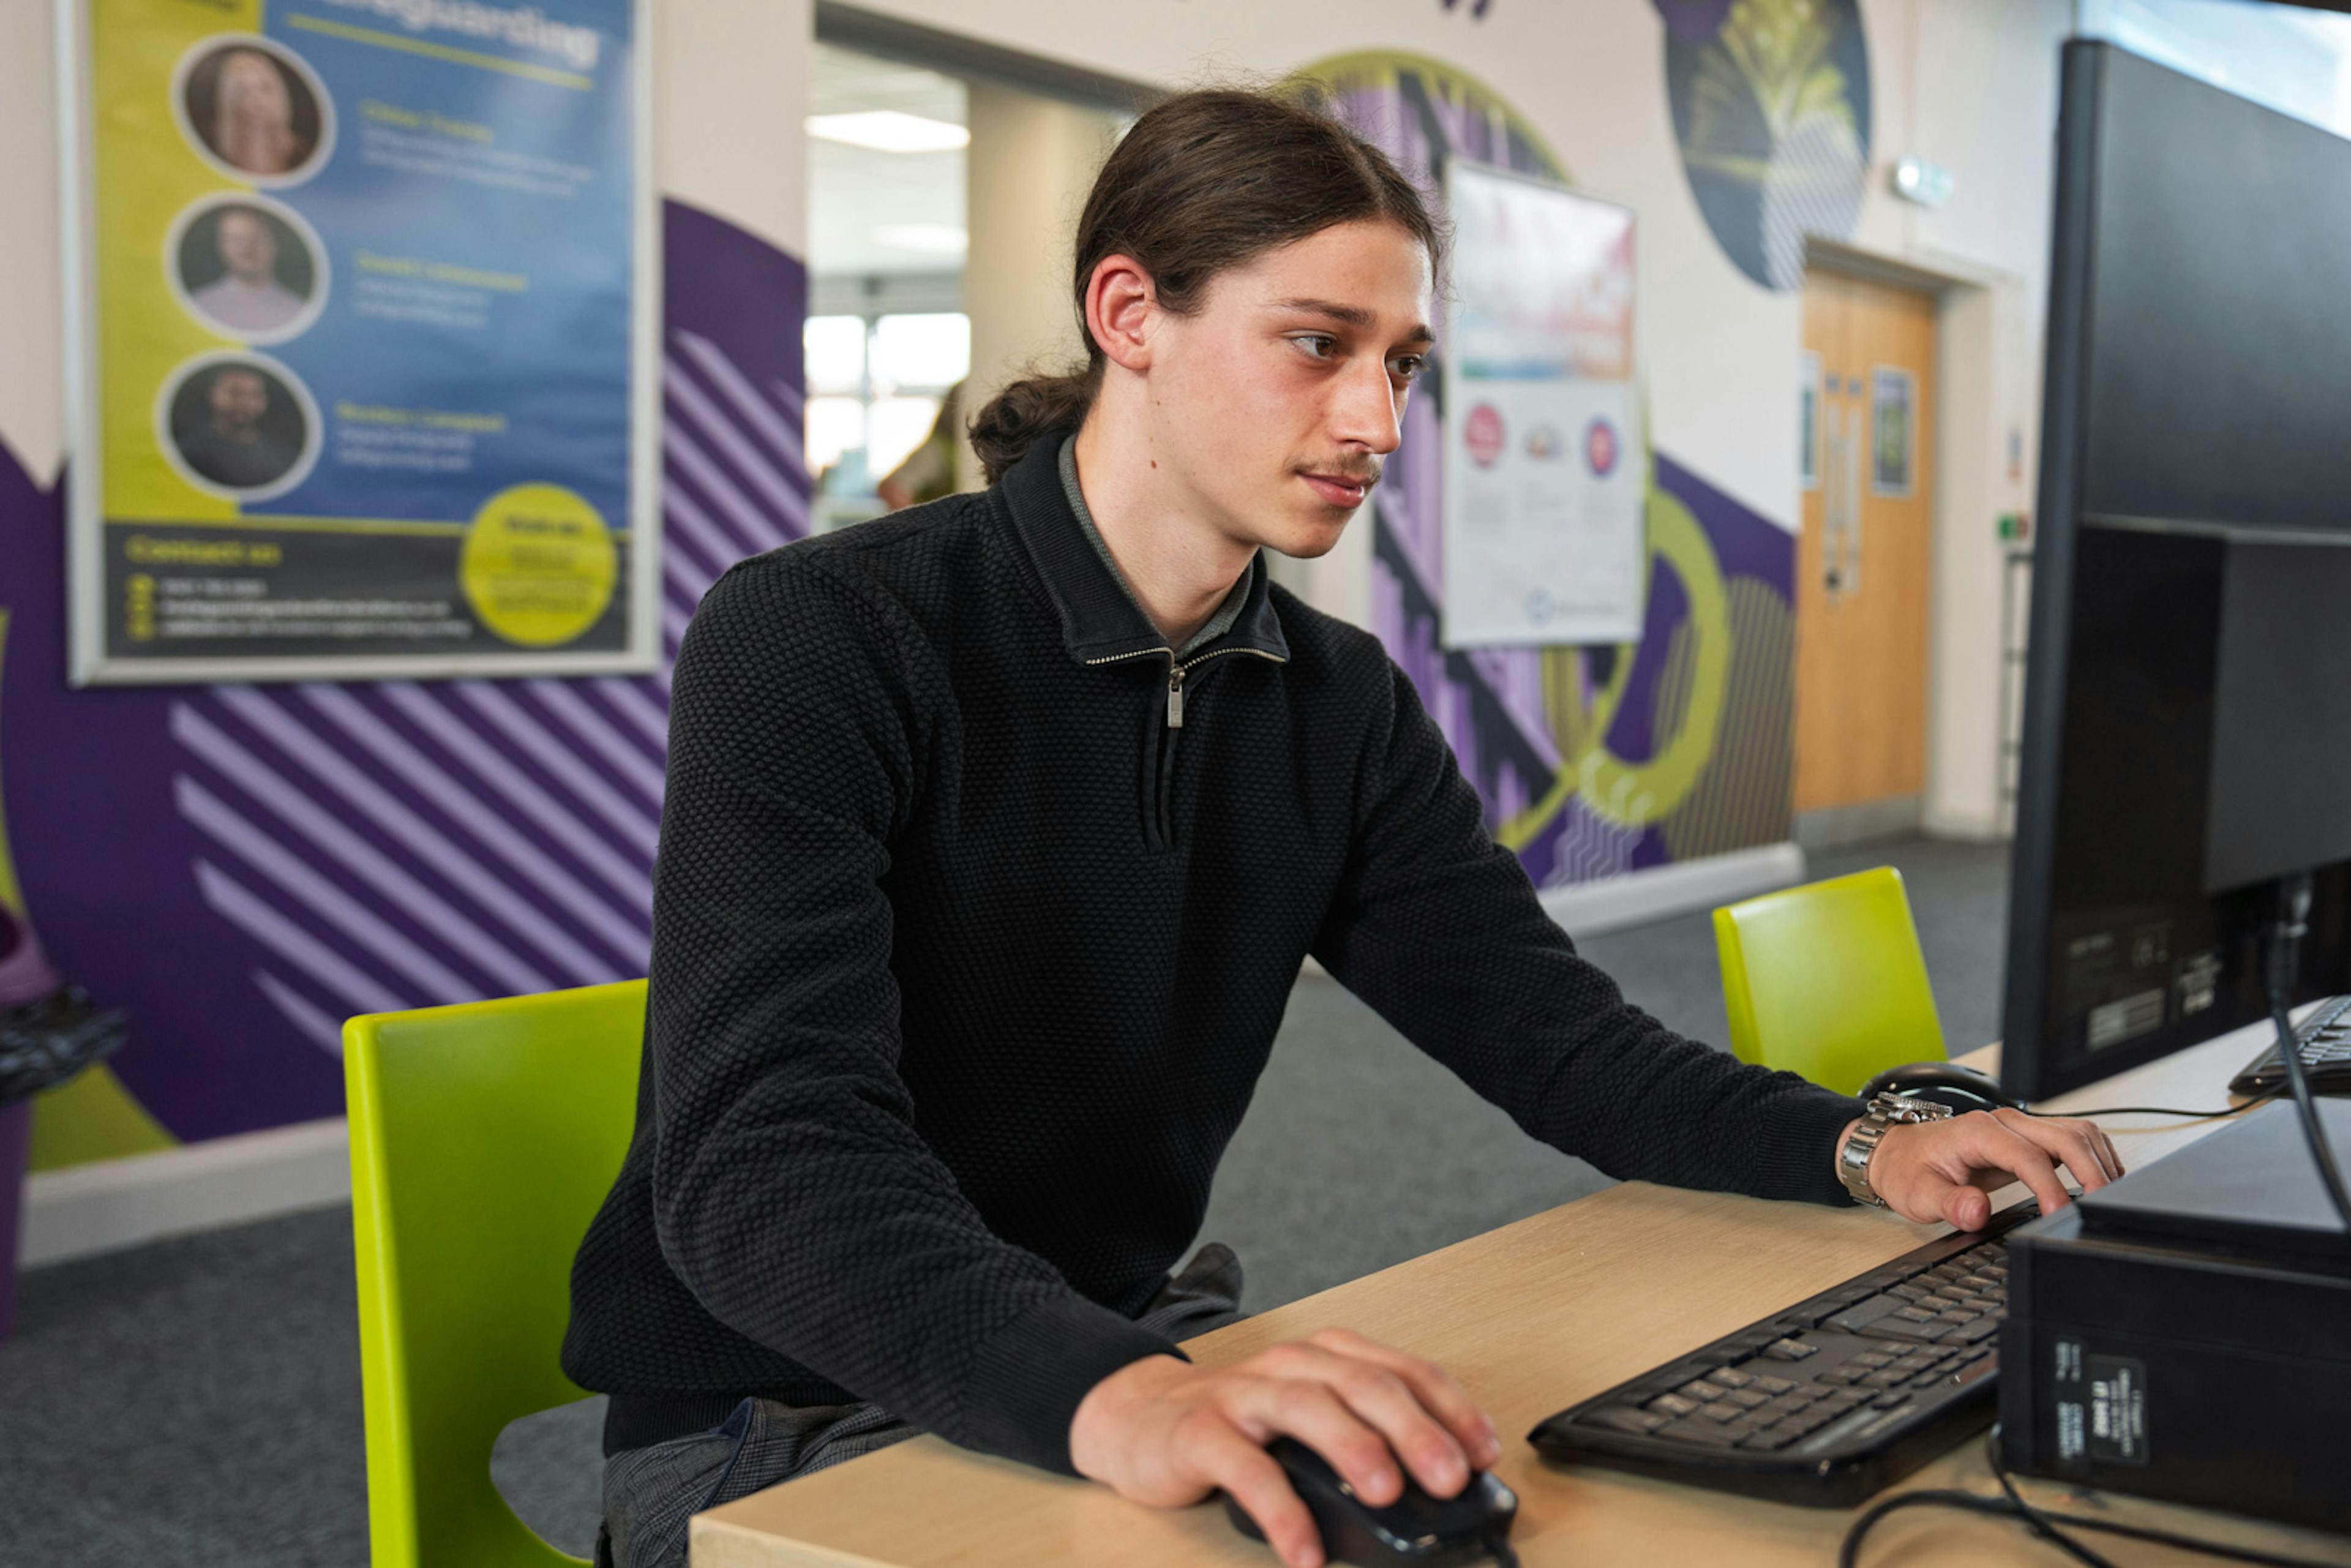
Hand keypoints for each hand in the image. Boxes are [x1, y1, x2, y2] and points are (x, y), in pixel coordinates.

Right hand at [1068, 1327, 1501, 1567]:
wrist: (1139, 1419)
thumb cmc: (1241, 1425)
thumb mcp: (1310, 1421)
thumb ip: (1363, 1440)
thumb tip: (1435, 1493)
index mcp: (1326, 1358)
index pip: (1403, 1370)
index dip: (1450, 1408)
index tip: (1484, 1453)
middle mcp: (1290, 1366)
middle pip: (1363, 1383)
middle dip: (1414, 1428)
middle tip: (1449, 1477)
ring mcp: (1243, 1395)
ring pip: (1308, 1406)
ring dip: (1354, 1448)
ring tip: (1387, 1494)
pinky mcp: (1201, 1433)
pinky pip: (1247, 1470)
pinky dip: (1282, 1512)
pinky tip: (1304, 1552)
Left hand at [1848, 1108, 2123, 1228]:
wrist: (1898, 1153)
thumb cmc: (1908, 1172)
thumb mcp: (1917, 1195)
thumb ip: (1948, 1203)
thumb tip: (1977, 1211)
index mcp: (1978, 1132)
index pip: (2029, 1156)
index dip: (2052, 1186)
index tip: (2062, 1215)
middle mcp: (2004, 1122)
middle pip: (2065, 1136)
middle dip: (2091, 1171)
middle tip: (2103, 1208)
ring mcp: (2018, 1126)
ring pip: (2075, 1132)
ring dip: (2097, 1161)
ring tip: (2108, 1197)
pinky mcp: (2028, 1136)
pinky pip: (2072, 1138)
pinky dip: (2093, 1157)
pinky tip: (2099, 1182)